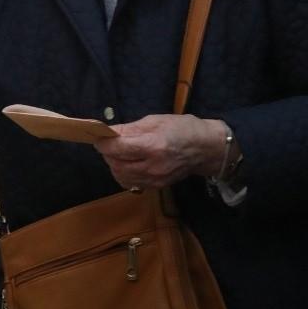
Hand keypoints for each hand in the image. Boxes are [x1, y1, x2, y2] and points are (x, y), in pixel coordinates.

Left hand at [92, 114, 228, 190]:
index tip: (100, 138)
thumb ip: (130, 129)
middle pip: (116, 164)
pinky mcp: (156, 186)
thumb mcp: (155, 121)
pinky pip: (130, 183)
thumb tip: (108, 132)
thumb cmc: (183, 129)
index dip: (104, 143)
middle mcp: (153, 166)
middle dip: (108, 154)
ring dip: (114, 165)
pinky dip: (123, 174)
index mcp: (153, 146)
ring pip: (121, 176)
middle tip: (110, 145)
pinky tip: (128, 164)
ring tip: (119, 154)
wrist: (207, 149)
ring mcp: (155, 179)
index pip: (118, 148)